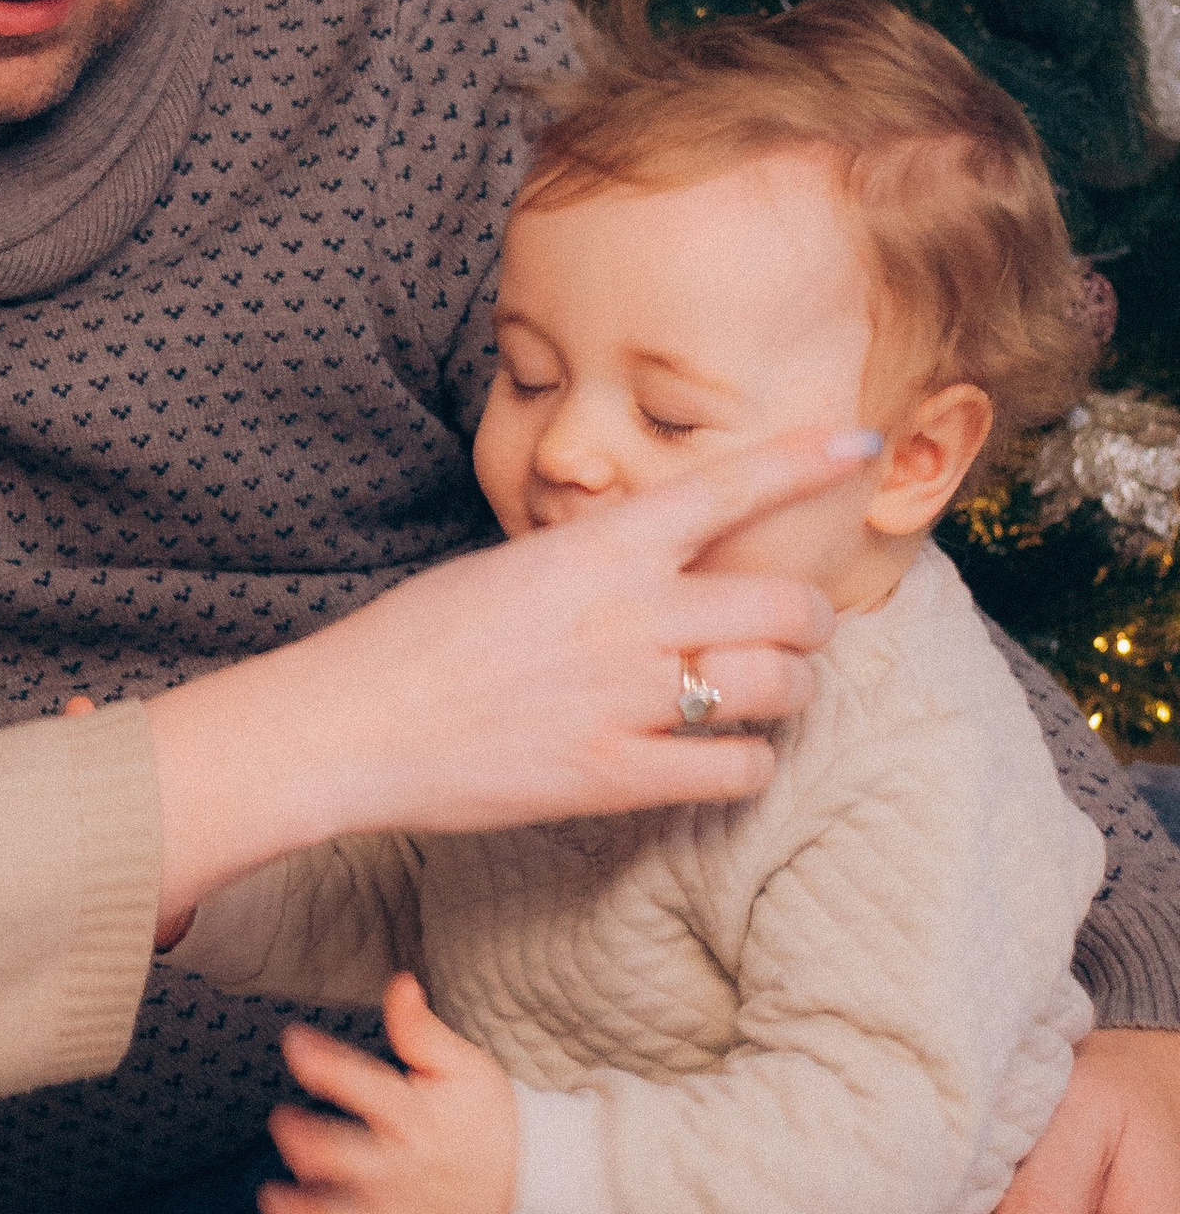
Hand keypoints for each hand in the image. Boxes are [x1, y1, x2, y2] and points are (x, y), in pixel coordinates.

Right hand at [147, 427, 863, 933]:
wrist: (350, 723)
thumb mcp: (509, 570)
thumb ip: (595, 566)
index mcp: (595, 549)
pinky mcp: (614, 773)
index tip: (863, 440)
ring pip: (778, 687)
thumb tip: (656, 565)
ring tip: (760, 696)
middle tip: (794, 634)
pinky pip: (734, 768)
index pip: (724, 487)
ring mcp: (625, 696)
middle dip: (809, 621)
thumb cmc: (418, 642)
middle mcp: (625, 614)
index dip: (805, 459)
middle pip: (787, 604)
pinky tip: (717, 758)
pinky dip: (744, 763)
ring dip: (787, 693)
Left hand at [259, 976, 518, 1213]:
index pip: (367, 1089)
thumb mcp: (464, 1067)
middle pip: (349, 1166)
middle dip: (308, 1147)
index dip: (325, 1064)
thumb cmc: (488, 1118)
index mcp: (419, 1120)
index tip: (294, 1043)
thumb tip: (399, 983)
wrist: (530, 1187)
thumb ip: (422, 1031)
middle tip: (283, 1125)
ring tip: (275, 1205)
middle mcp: (407, 1174)